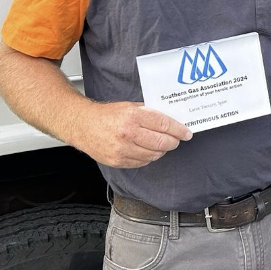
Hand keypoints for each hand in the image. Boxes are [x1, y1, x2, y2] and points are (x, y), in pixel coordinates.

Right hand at [73, 101, 191, 168]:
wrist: (83, 125)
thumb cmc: (107, 114)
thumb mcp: (131, 106)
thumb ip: (149, 113)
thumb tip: (171, 121)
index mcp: (133, 116)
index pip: (164, 124)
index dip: (178, 130)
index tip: (186, 133)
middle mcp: (128, 134)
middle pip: (161, 142)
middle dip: (174, 142)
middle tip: (177, 140)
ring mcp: (122, 149)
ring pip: (154, 155)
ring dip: (162, 150)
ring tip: (162, 144)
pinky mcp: (118, 161)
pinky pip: (142, 162)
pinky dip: (149, 157)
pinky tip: (148, 150)